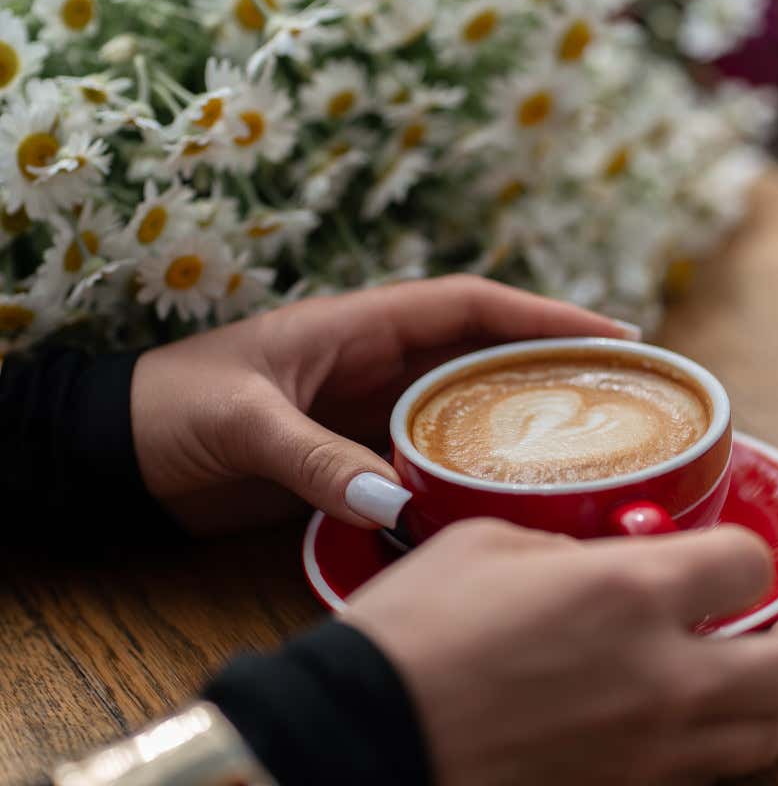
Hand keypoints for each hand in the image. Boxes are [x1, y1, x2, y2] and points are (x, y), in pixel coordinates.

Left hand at [130, 275, 636, 533]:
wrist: (117, 456)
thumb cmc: (170, 411)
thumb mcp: (243, 422)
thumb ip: (317, 458)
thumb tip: (396, 504)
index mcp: (358, 326)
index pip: (468, 307)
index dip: (541, 314)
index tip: (608, 331)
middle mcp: (377, 363)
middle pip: (484, 354)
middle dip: (554, 364)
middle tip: (627, 390)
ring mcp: (370, 411)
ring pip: (466, 407)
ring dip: (522, 419)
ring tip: (592, 445)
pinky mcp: (357, 456)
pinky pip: (432, 456)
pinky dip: (471, 469)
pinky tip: (508, 495)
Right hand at [345, 519, 777, 785]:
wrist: (362, 739)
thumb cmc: (414, 632)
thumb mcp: (489, 544)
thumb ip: (568, 548)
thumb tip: (599, 559)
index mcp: (629, 593)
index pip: (750, 566)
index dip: (748, 555)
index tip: (731, 559)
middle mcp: (661, 677)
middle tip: (776, 625)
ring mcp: (647, 750)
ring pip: (765, 737)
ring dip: (763, 701)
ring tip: (734, 678)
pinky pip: (701, 778)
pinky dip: (710, 749)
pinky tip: (673, 724)